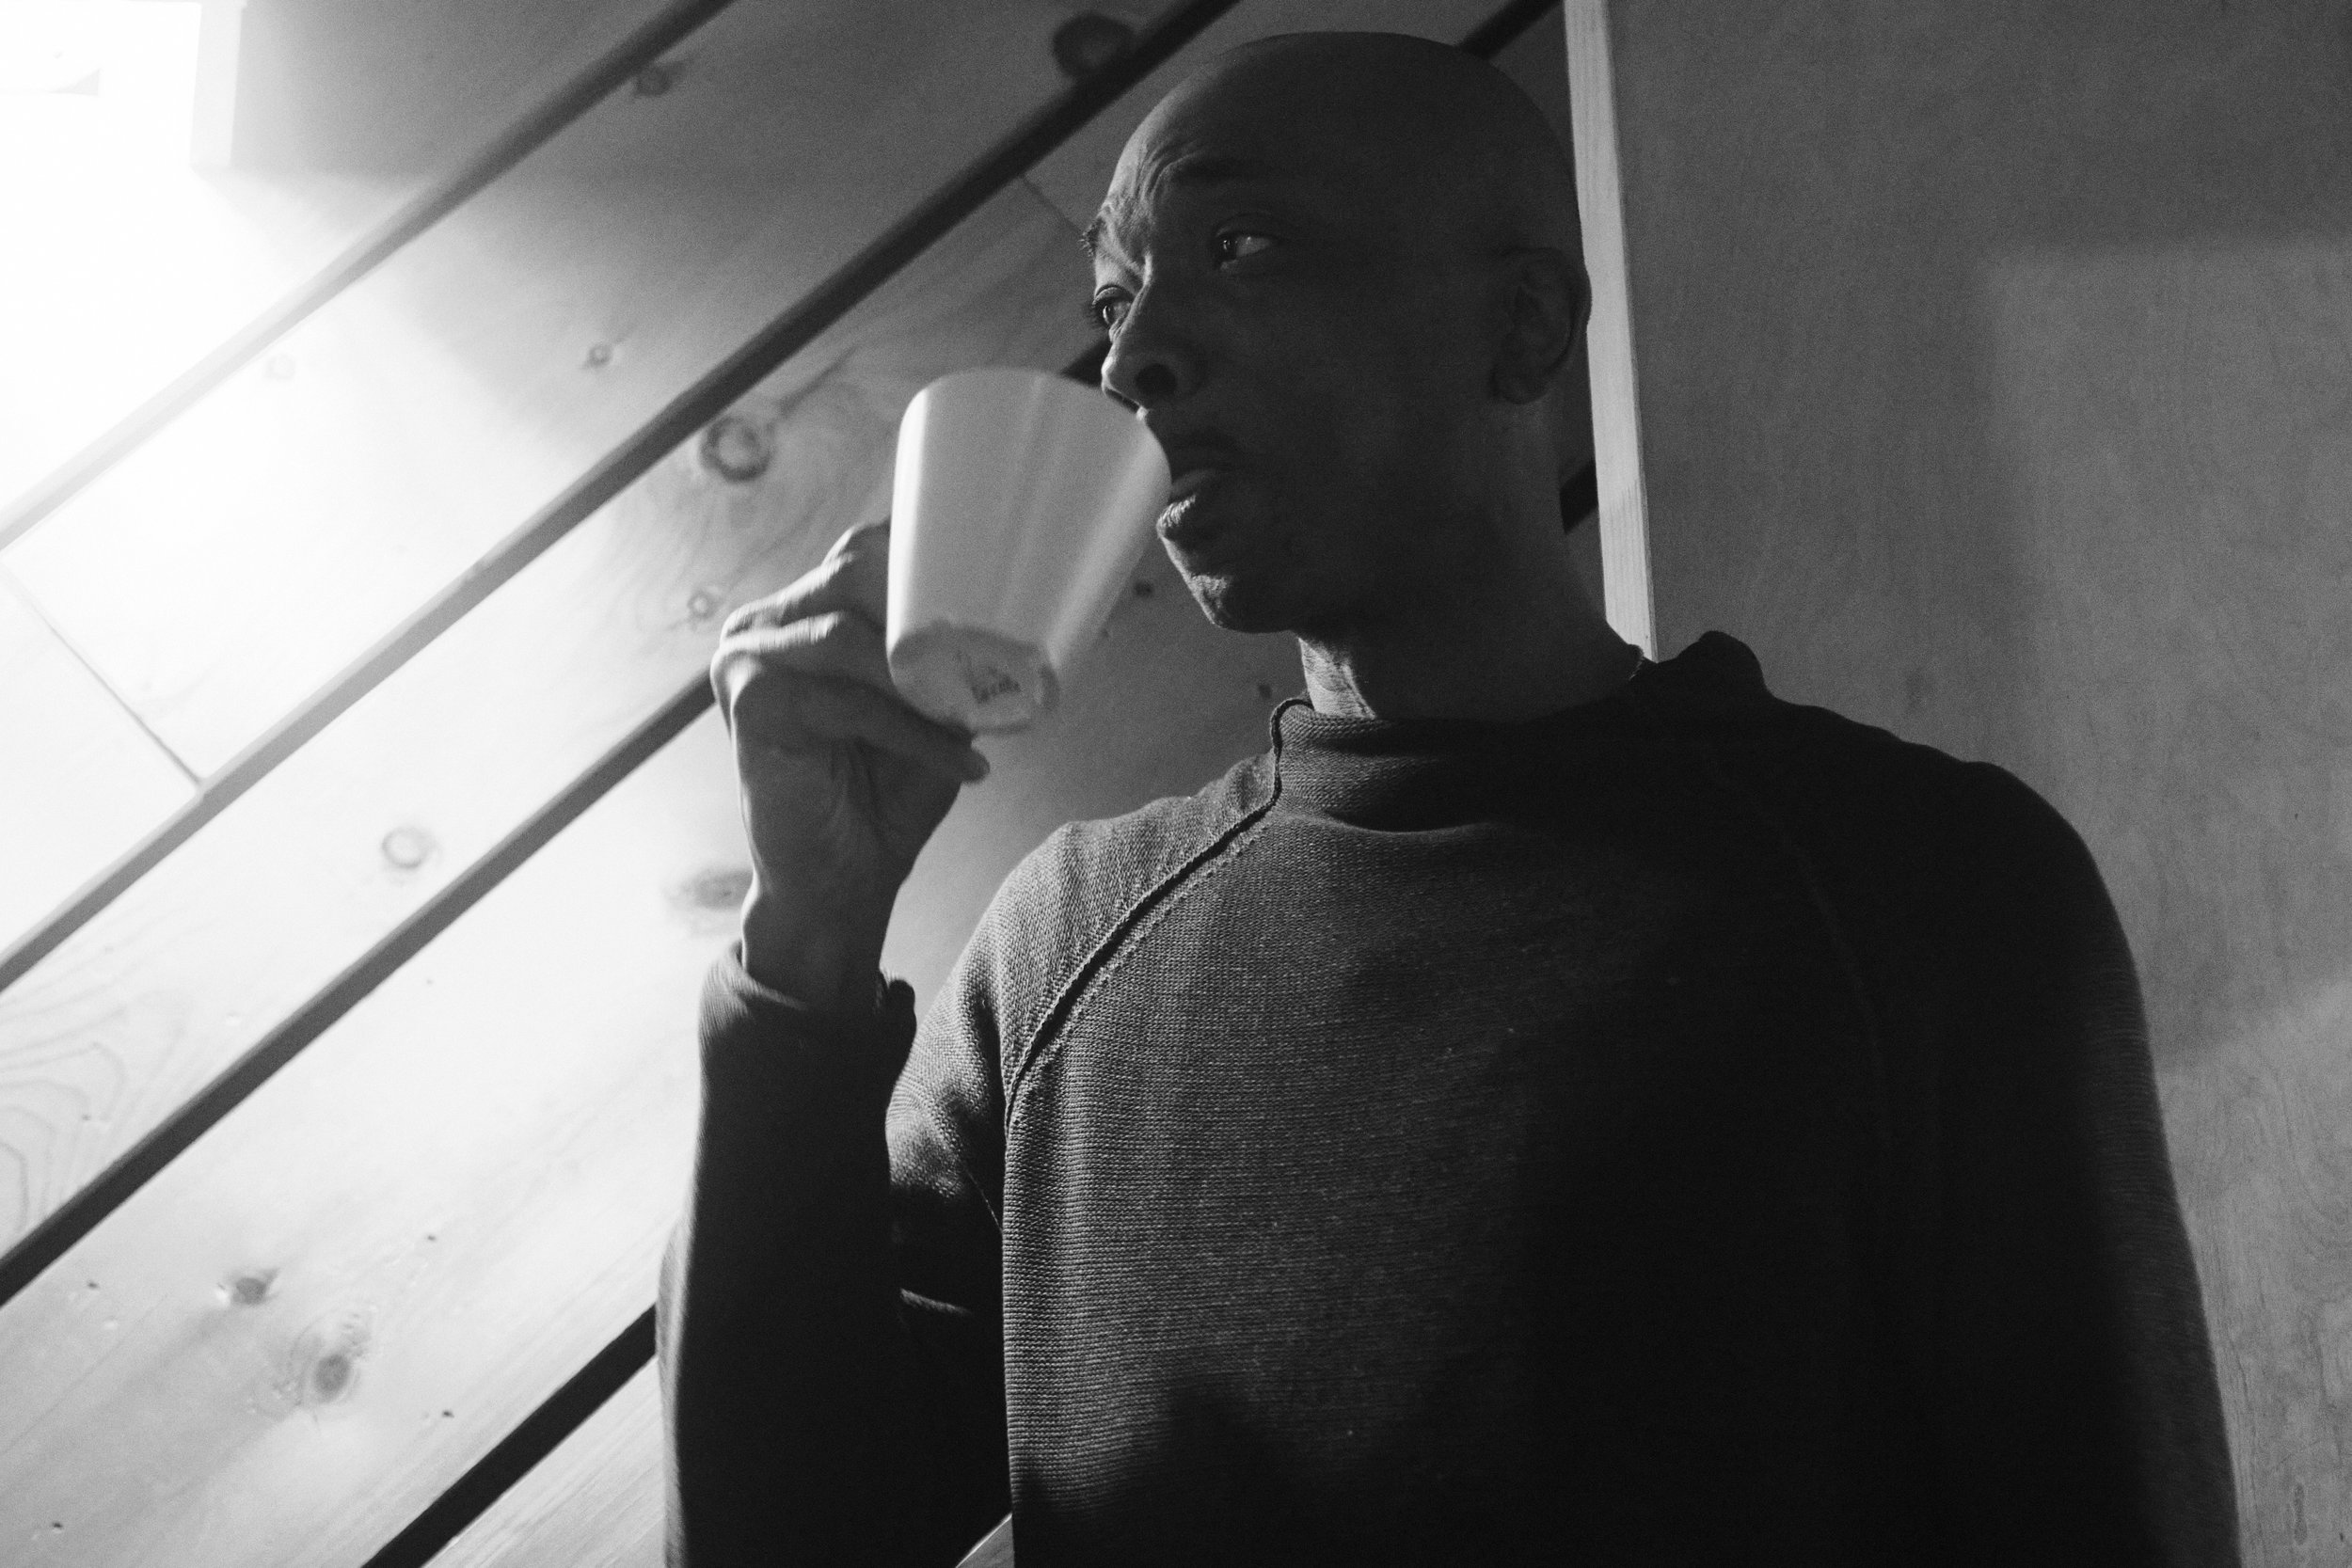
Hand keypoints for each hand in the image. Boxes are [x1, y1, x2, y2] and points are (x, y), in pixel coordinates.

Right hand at [710, 521, 986, 1013]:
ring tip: (978, 723)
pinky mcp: (750, 704)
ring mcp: (748, 656)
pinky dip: (913, 733)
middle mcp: (767, 620)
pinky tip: (963, 765)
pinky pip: (848, 700)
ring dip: (926, 682)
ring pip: (851, 636)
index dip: (931, 551)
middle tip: (1002, 648)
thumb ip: (954, 655)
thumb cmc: (890, 792)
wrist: (842, 882)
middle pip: (854, 572)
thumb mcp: (937, 707)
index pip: (865, 549)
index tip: (1008, 567)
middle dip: (934, 609)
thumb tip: (1031, 607)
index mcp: (806, 609)